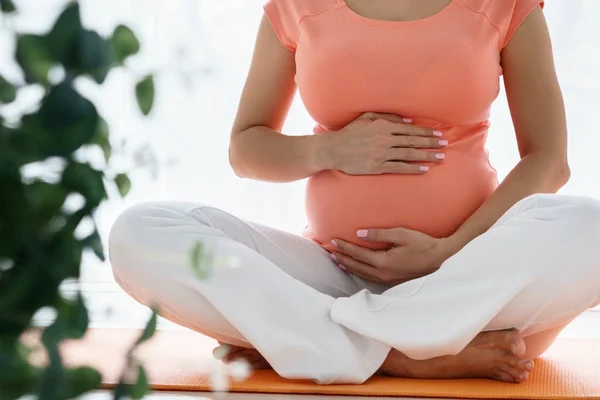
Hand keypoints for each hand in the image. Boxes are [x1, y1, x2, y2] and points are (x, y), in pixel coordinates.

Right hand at [321, 112, 446, 174]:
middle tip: (444, 144)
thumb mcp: (366, 117)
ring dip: (426, 155)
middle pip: (413, 141)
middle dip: (431, 143)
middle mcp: (384, 139)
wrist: (333, 149)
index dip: (426, 132)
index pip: (410, 129)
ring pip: (409, 154)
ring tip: (440, 157)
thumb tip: (407, 121)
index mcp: (383, 126)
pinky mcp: (377, 166)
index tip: (438, 134)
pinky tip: (424, 168)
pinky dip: (413, 168)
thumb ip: (387, 117)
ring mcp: (381, 153)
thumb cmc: (349, 133)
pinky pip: (399, 167)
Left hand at [330, 228, 453, 284]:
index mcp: (383, 262)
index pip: (358, 254)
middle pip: (356, 266)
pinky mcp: (392, 280)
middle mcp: (382, 273)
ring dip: (348, 266)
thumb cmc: (422, 243)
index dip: (344, 247)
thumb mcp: (401, 234)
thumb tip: (359, 233)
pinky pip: (370, 277)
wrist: (440, 257)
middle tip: (329, 251)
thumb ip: (379, 234)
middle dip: (342, 258)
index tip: (333, 241)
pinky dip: (359, 272)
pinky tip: (355, 268)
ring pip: (362, 274)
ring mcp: (387, 279)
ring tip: (337, 261)